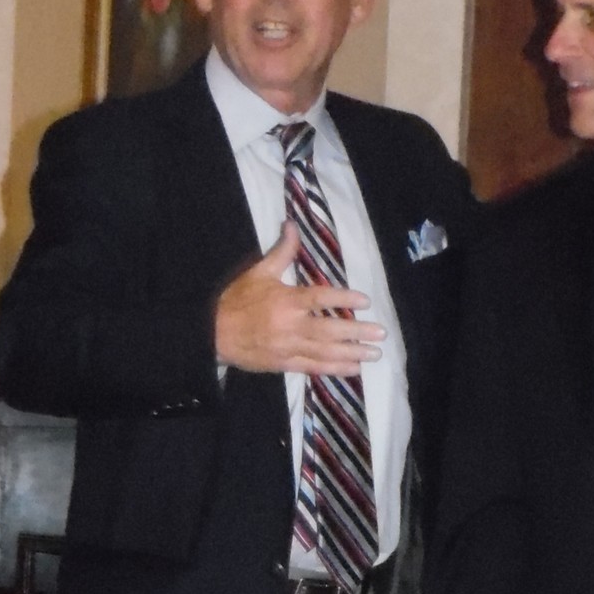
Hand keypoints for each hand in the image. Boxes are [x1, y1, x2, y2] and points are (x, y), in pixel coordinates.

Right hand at [215, 221, 385, 374]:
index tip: (365, 301)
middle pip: (330, 329)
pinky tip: (354, 368)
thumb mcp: (259, 272)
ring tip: (374, 354)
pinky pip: (314, 367)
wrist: (214, 333)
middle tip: (380, 333)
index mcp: (286, 301)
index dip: (344, 298)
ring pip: (326, 352)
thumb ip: (282, 252)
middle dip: (357, 332)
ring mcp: (289, 347)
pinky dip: (335, 369)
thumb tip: (292, 225)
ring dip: (352, 354)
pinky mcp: (285, 364)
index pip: (321, 297)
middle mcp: (291, 326)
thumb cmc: (238, 301)